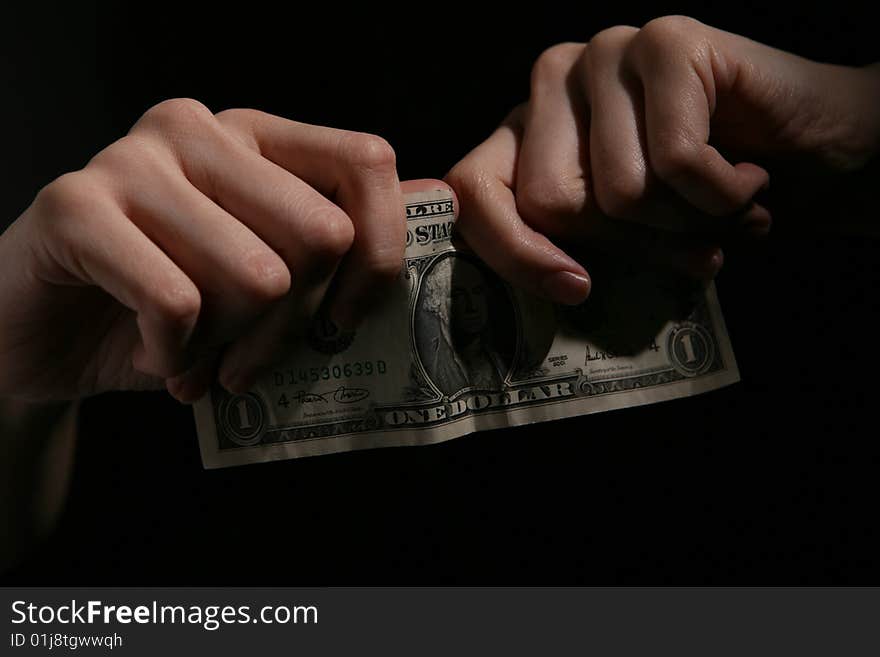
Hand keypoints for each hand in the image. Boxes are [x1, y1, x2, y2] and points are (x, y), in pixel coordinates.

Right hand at [0, 98, 443, 402]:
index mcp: (256, 138)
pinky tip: (153, 354)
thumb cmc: (167, 312)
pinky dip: (175, 354)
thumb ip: (344, 243)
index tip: (348, 321)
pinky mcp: (74, 204)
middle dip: (295, 327)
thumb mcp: (265, 281)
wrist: (41, 338)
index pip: (365, 164)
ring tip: (198, 358)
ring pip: (256, 277)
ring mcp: (133, 158)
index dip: (381, 253)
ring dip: (231, 348)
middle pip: (321, 235)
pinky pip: (178, 302)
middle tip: (252, 361)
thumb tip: (441, 201)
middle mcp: (200, 129)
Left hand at [445, 16, 879, 302]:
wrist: (822, 152)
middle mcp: (553, 82)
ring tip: (723, 208)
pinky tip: (750, 177)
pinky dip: (724, 195)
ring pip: (618, 192)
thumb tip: (561, 286)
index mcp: (527, 132)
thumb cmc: (715, 200)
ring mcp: (606, 54)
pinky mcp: (665, 42)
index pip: (472, 192)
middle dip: (632, 245)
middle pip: (552, 203)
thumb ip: (579, 249)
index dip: (513, 253)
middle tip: (689, 241)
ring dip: (687, 223)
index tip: (578, 291)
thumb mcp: (629, 238)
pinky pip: (675, 163)